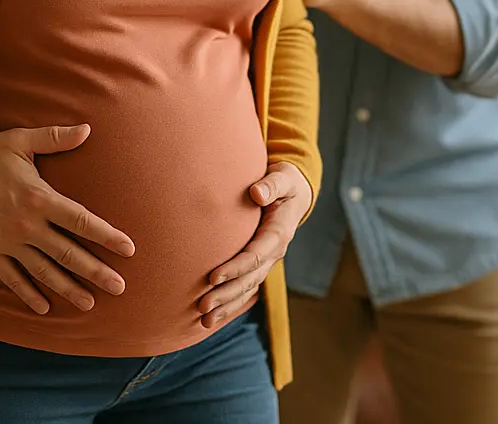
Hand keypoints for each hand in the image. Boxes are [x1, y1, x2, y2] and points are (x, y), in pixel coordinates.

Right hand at [0, 124, 134, 314]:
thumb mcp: (19, 140)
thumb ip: (55, 138)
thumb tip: (87, 129)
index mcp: (39, 198)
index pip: (81, 221)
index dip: (107, 235)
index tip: (129, 249)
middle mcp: (27, 225)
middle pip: (68, 253)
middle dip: (96, 271)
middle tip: (120, 288)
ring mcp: (8, 242)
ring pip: (44, 271)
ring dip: (67, 288)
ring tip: (89, 304)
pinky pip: (11, 278)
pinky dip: (27, 294)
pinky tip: (43, 308)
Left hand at [198, 161, 313, 328]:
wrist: (294, 193)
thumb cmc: (285, 181)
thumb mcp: (283, 177)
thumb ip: (271, 185)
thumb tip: (256, 193)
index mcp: (279, 233)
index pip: (255, 255)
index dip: (235, 268)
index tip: (212, 277)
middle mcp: (274, 252)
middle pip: (249, 279)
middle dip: (226, 295)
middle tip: (202, 307)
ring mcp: (268, 261)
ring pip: (247, 289)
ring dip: (227, 306)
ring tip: (203, 321)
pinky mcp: (260, 264)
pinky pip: (246, 288)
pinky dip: (231, 304)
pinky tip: (213, 318)